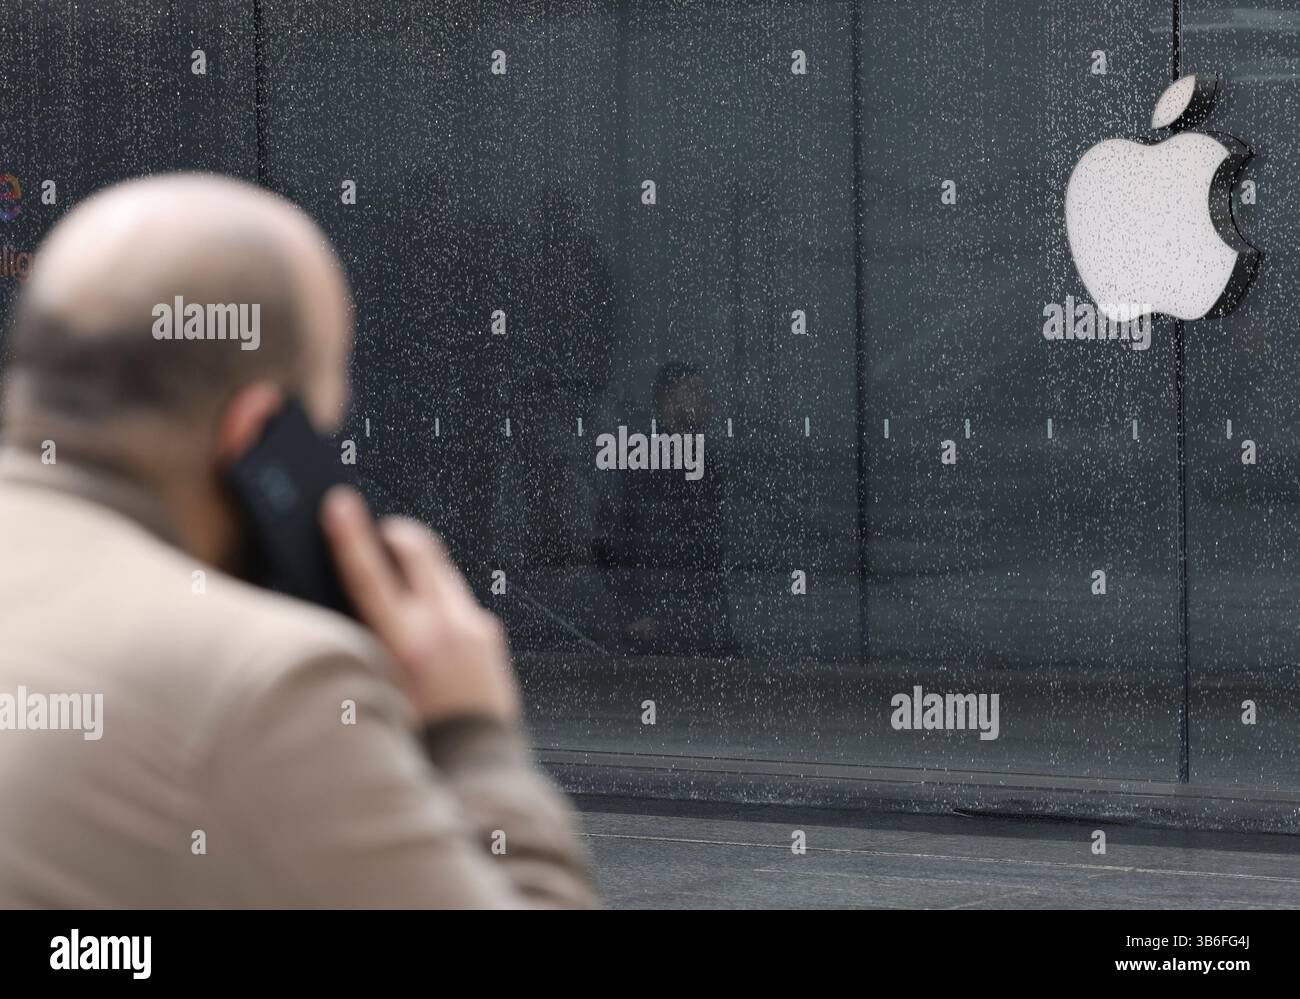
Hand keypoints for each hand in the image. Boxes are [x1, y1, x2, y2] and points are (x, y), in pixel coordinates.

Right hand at [321, 486, 519, 724]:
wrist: (478, 765)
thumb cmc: (418, 743)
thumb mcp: (376, 696)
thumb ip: (364, 651)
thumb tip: (351, 614)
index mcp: (405, 644)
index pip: (369, 574)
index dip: (351, 534)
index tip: (341, 503)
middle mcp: (442, 627)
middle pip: (419, 553)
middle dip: (398, 535)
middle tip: (385, 532)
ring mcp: (472, 628)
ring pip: (442, 575)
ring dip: (421, 569)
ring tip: (404, 577)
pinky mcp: (490, 637)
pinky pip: (461, 606)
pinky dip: (442, 603)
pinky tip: (432, 625)